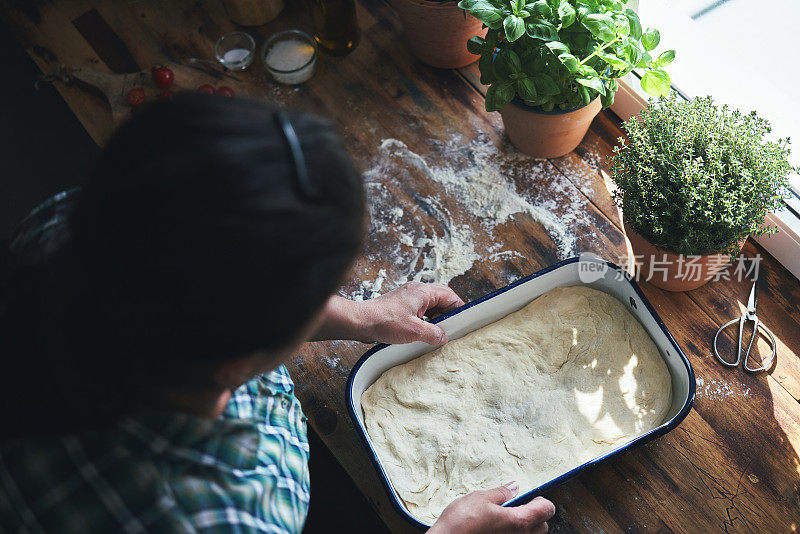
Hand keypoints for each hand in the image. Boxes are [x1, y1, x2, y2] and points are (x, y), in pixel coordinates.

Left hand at [309, 283, 463, 344]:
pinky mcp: (400, 306)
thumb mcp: (415, 331)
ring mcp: (407, 298)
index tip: (463, 320)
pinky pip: (420, 311)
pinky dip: (425, 320)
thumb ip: (433, 334)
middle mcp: (416, 291)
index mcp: (423, 292)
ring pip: (430, 306)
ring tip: (438, 333)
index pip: (450, 296)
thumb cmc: (384, 321)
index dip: (459, 308)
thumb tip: (444, 337)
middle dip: (447, 315)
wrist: (361, 321)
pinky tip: (424, 332)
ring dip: (435, 319)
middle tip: (451, 329)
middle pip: (441, 300)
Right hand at [428, 483, 555, 533]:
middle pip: (542, 527)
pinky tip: (496, 530)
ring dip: (523, 528)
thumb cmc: (461, 523)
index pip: (546, 510)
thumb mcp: (480, 498)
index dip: (540, 500)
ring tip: (503, 520)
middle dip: (534, 516)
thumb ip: (501, 493)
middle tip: (515, 508)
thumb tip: (514, 488)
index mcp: (518, 522)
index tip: (530, 497)